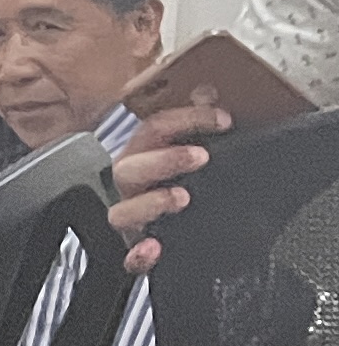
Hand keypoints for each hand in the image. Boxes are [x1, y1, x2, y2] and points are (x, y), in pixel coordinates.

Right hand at [107, 99, 228, 272]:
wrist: (197, 237)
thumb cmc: (188, 187)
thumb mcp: (196, 150)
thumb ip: (197, 122)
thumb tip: (206, 89)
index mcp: (144, 156)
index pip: (154, 128)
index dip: (186, 119)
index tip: (223, 119)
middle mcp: (132, 186)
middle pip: (130, 167)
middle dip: (164, 159)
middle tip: (200, 156)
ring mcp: (132, 219)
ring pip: (122, 211)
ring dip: (150, 202)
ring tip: (180, 197)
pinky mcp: (136, 251)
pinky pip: (129, 257)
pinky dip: (138, 254)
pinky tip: (154, 249)